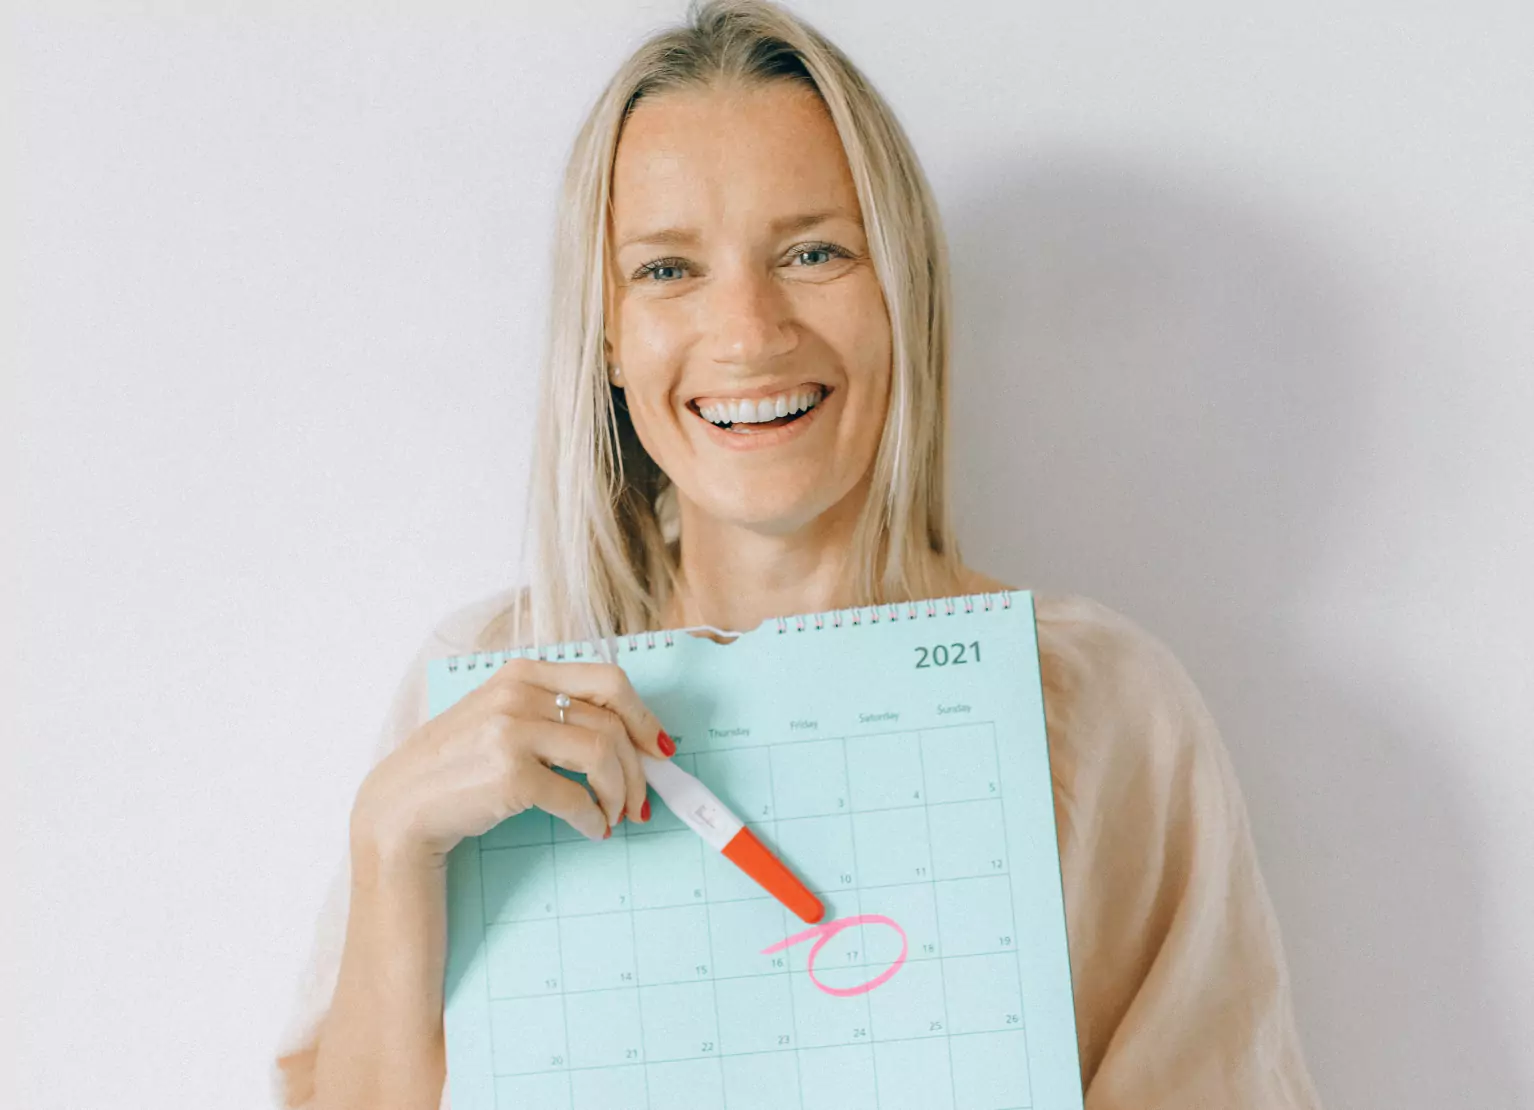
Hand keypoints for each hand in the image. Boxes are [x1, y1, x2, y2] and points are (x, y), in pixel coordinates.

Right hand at [351, 658, 674, 866]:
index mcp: (522, 673)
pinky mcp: (510, 776)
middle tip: (642, 797)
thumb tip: (625, 736)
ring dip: (619, 793)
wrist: (401, 808)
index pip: (607, 680)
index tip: (660, 747)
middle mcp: (517, 694)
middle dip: (638, 766)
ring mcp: (512, 732)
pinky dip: (593, 818)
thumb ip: (550, 710)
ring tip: (615, 815)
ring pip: (602, 755)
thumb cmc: (457, 766)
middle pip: (611, 722)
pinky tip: (592, 829)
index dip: (643, 715)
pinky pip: (576, 797)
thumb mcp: (499, 716)